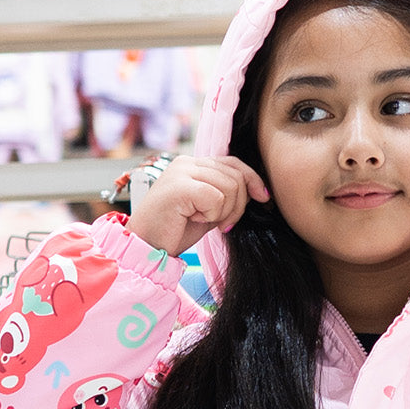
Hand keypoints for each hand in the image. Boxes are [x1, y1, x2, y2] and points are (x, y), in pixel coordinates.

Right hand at [125, 154, 268, 258]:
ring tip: (203, 220)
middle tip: (222, 224)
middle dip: (238, 205)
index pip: (233, 163)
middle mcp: (186, 163)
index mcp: (192, 165)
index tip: (263, 198)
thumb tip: (257, 191)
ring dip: (224, 212)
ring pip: (230, 186)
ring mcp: (182, 172)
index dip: (252, 179)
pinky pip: (216, 198)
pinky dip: (212, 215)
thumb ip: (226, 196)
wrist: (146, 246)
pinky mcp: (180, 186)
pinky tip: (193, 219)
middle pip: (236, 175)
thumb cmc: (174, 231)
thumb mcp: (208, 210)